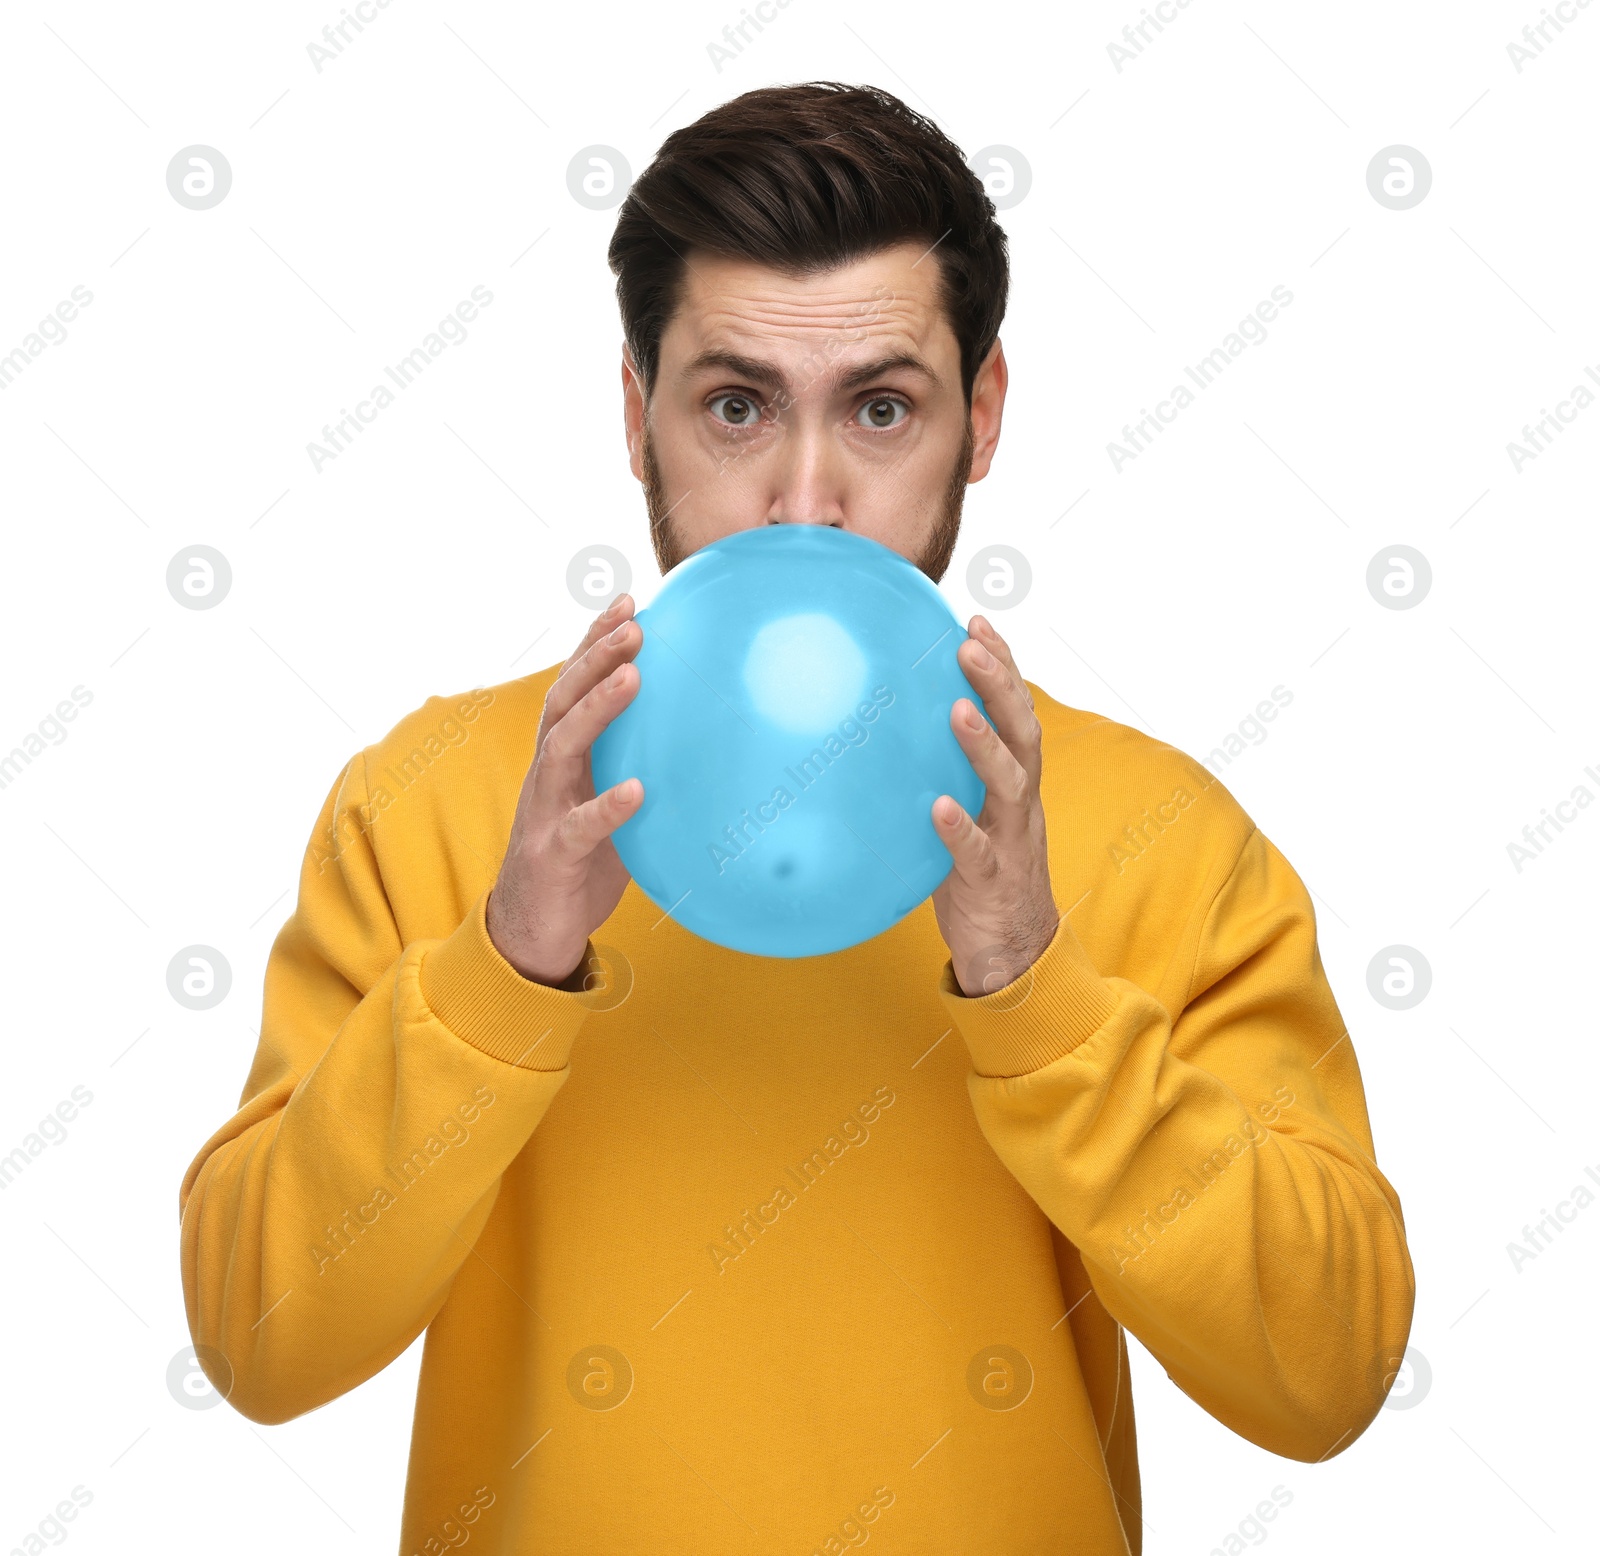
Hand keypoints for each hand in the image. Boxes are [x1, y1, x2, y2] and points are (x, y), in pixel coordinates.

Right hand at [486, 595, 644, 986]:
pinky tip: (636, 791)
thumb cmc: (579, 862)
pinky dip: (607, 806)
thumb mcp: (613, 806)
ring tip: (632, 678)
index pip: (575, 685)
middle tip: (634, 623)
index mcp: (562, 756)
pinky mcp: (551, 853)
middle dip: (596, 656)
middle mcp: (547, 772)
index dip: (595, 641)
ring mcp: (544, 809)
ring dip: (598, 709)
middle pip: (564, 699)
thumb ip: (641, 772)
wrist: (533, 930)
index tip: (629, 600)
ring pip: (563, 746)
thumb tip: (709, 745)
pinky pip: (579, 826)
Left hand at [930, 616, 1058, 996]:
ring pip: (1008, 783)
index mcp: (1014, 779)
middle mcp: (1019, 800)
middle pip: (1021, 730)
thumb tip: (881, 732)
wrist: (1015, 952)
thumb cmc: (981, 871)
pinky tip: (935, 809)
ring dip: (983, 744)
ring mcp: (1010, 838)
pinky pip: (976, 852)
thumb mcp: (965, 811)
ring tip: (957, 709)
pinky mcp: (992, 880)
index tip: (976, 619)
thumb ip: (939, 773)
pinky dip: (958, 828)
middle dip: (1000, 683)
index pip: (1015, 709)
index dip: (1003, 663)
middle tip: (970, 643)